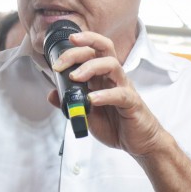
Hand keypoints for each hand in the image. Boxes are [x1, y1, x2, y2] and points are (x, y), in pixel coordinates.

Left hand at [47, 31, 167, 156]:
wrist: (139, 143)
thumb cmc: (116, 125)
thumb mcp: (86, 114)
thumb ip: (70, 102)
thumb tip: (51, 93)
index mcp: (103, 77)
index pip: (92, 51)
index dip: (76, 49)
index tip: (57, 57)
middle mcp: (114, 78)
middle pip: (104, 49)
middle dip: (81, 49)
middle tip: (62, 62)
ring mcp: (124, 88)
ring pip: (112, 65)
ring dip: (90, 67)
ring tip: (75, 77)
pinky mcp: (132, 103)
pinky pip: (120, 94)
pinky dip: (104, 95)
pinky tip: (91, 99)